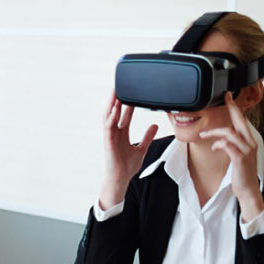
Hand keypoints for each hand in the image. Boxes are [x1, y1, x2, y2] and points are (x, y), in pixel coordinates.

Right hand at [99, 90, 157, 209]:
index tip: (132, 90)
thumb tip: (155, 126)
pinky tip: (114, 110)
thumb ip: (147, 137)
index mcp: (121, 133)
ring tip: (114, 91)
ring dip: (111, 104)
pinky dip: (111, 118)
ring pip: (109, 116)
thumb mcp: (142, 149)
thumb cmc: (127, 166)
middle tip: (120, 84)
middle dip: (116, 98)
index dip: (127, 102)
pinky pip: (108, 128)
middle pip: (114, 111)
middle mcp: (114, 133)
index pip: (125, 114)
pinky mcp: (108, 143)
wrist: (121, 179)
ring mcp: (110, 137)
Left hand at [199, 91, 263, 218]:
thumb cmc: (241, 174)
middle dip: (232, 108)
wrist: (248, 190)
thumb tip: (220, 140)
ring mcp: (246, 150)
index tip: (229, 97)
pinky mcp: (240, 159)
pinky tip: (214, 148)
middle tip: (224, 97)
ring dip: (215, 132)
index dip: (236, 108)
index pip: (243, 121)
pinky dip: (219, 144)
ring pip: (231, 133)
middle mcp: (250, 143)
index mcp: (249, 141)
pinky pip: (228, 145)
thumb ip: (231, 146)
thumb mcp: (237, 156)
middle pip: (240, 121)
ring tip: (204, 135)